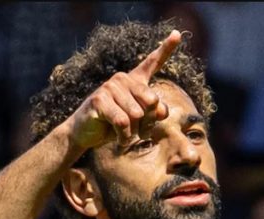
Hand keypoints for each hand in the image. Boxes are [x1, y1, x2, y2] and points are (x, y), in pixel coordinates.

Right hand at [67, 30, 181, 148]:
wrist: (86, 133)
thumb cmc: (114, 126)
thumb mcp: (139, 121)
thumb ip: (154, 114)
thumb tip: (161, 110)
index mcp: (135, 80)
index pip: (153, 62)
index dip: (166, 48)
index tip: (177, 34)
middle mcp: (123, 79)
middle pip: (152, 101)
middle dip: (148, 123)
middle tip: (138, 132)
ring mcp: (110, 87)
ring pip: (137, 115)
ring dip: (134, 133)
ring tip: (124, 135)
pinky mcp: (99, 99)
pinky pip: (123, 122)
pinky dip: (123, 136)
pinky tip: (118, 138)